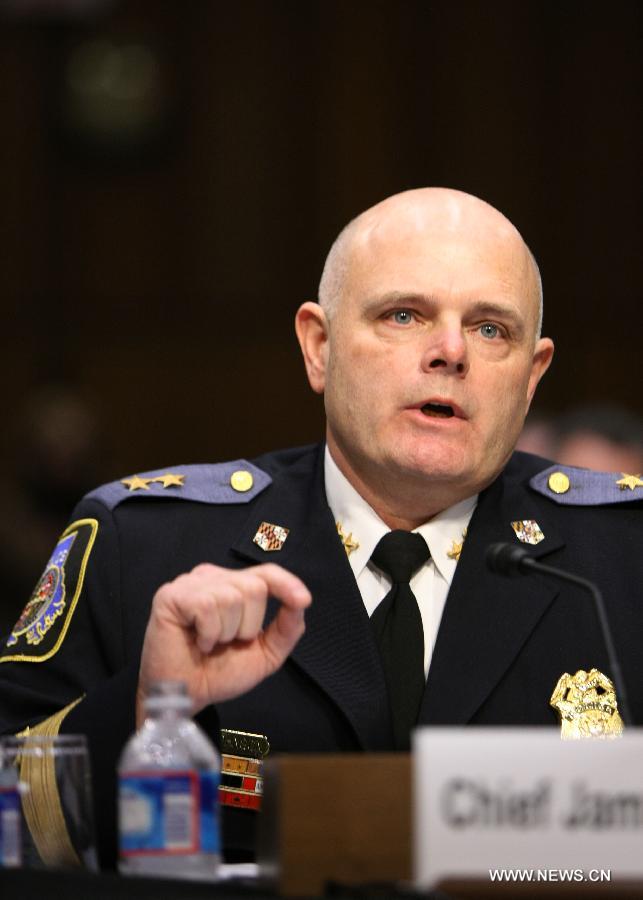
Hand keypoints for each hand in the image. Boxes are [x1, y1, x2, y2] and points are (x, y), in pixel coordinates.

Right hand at [136, 562, 310, 725]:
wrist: (188, 697)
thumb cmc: (220, 673)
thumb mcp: (265, 652)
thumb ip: (287, 627)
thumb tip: (301, 600)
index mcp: (233, 585)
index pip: (266, 573)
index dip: (286, 583)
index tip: (302, 600)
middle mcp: (212, 578)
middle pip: (254, 586)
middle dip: (248, 625)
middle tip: (226, 642)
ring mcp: (190, 583)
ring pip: (232, 596)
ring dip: (226, 632)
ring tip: (210, 643)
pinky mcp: (171, 595)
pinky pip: (207, 605)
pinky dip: (209, 633)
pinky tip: (198, 642)